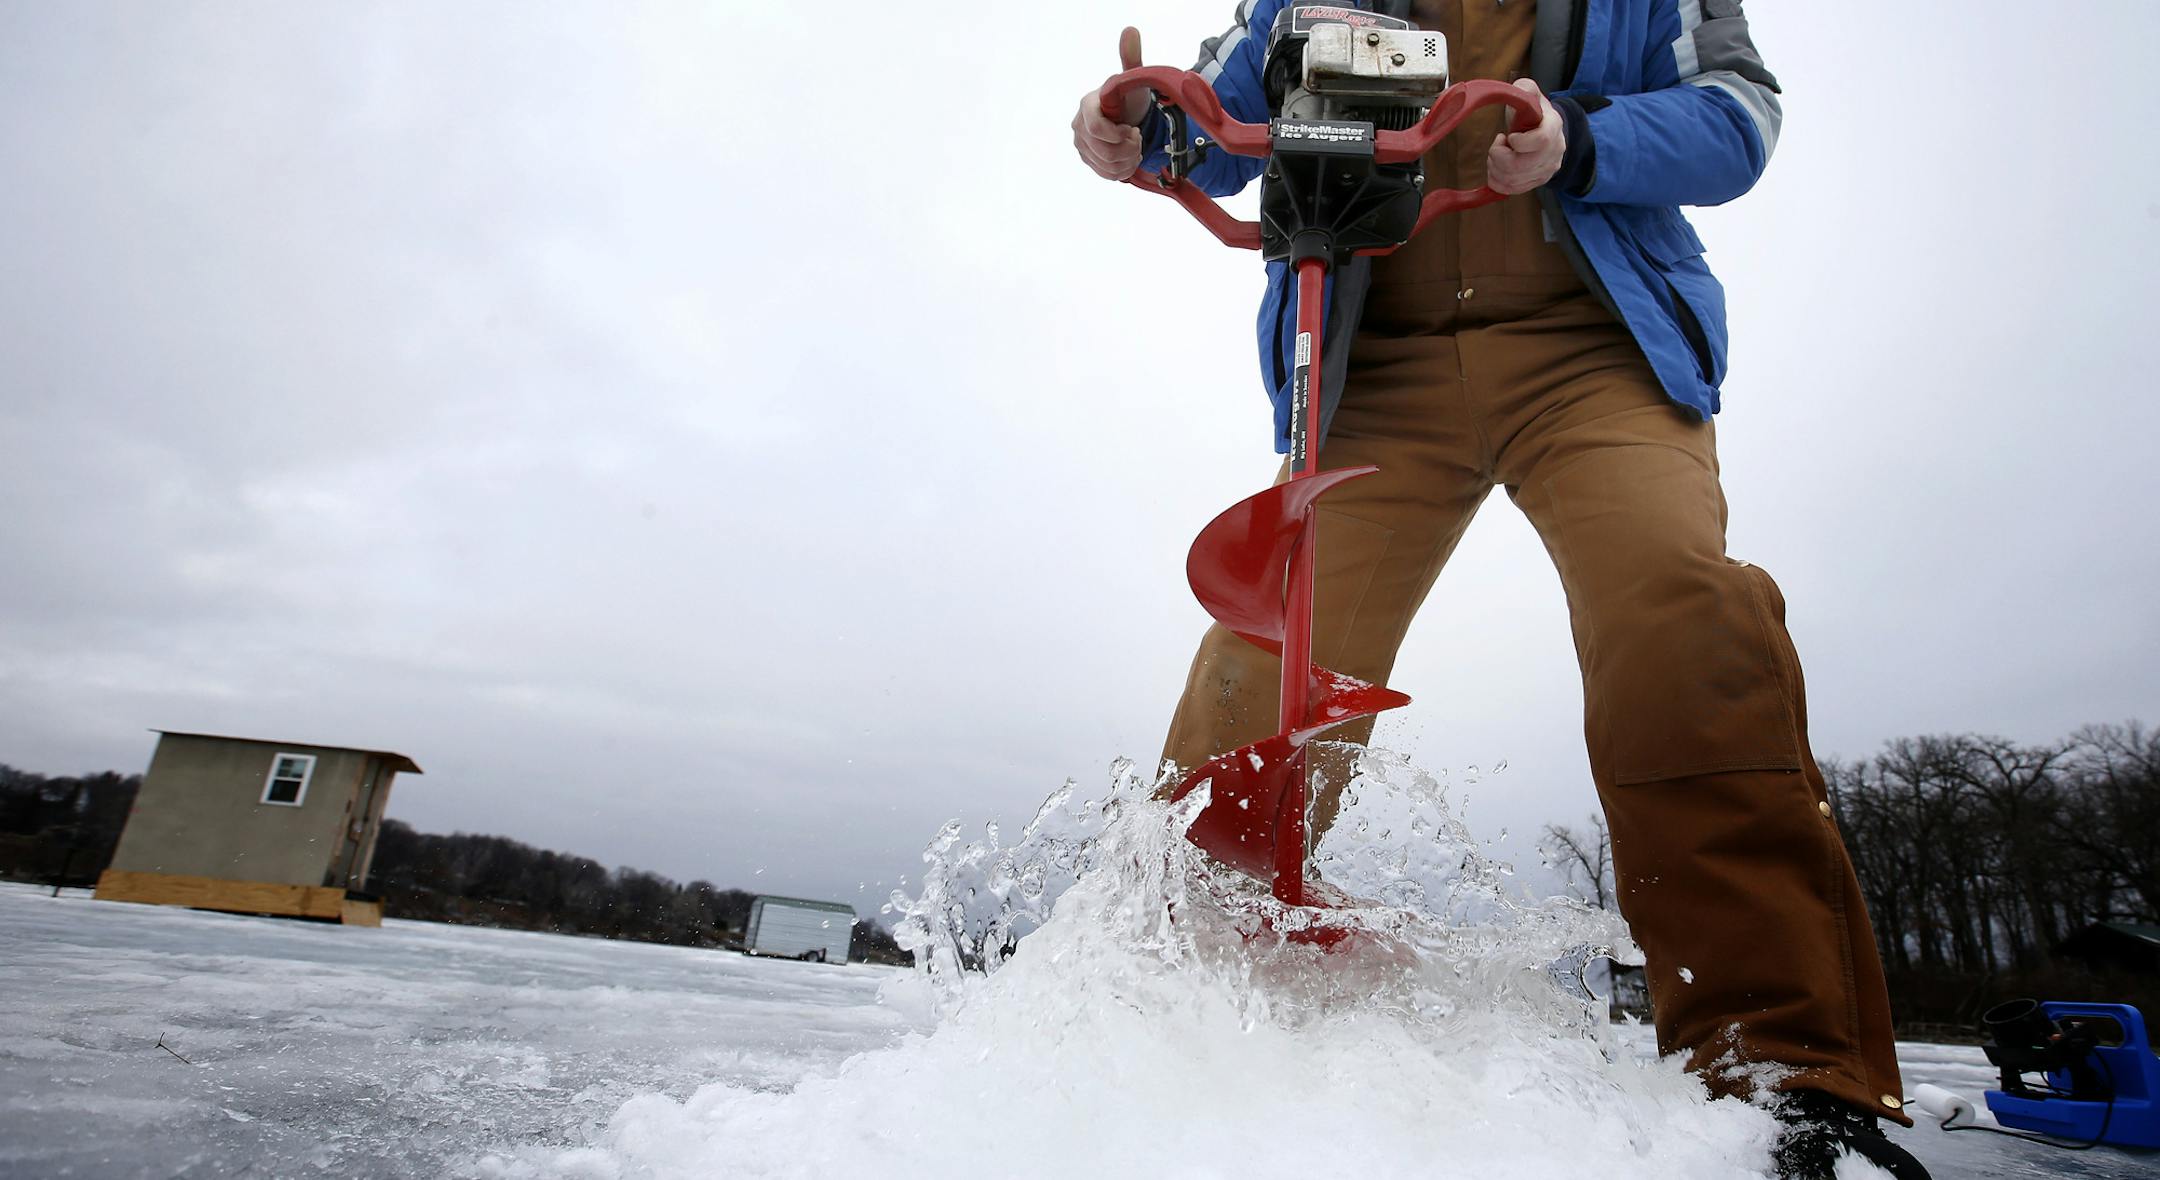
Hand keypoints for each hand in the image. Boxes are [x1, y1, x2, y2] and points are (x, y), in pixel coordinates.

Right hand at [1072, 27, 1147, 180]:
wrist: (1129, 116)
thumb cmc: (1130, 97)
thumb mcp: (1133, 79)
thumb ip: (1131, 57)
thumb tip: (1130, 31)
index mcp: (1087, 105)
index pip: (1094, 128)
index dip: (1116, 135)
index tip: (1133, 130)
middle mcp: (1079, 126)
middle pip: (1103, 151)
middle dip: (1128, 149)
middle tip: (1138, 138)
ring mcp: (1082, 146)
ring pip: (1106, 166)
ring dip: (1128, 160)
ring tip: (1136, 148)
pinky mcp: (1088, 160)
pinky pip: (1106, 174)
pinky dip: (1123, 171)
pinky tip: (1130, 159)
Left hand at [1486, 77, 1564, 194]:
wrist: (1541, 128)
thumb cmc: (1531, 110)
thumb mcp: (1529, 92)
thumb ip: (1523, 89)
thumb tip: (1518, 92)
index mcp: (1553, 126)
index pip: (1542, 141)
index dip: (1520, 142)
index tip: (1508, 135)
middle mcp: (1555, 151)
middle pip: (1522, 166)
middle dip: (1499, 156)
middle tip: (1498, 145)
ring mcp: (1547, 169)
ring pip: (1514, 180)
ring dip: (1495, 168)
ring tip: (1496, 155)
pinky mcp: (1536, 182)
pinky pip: (1512, 190)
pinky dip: (1497, 181)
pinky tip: (1497, 168)